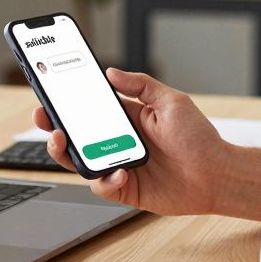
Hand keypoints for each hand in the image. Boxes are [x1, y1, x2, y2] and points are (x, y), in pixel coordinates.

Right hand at [32, 68, 260, 218]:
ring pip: (80, 161)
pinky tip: (120, 172)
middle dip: (54, 126)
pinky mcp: (126, 189)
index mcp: (126, 117)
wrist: (217, 174)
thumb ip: (141, 85)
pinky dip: (105, 179)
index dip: (67, 102)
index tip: (50, 93)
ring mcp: (119, 165)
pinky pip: (102, 185)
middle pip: (76, 135)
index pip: (89, 108)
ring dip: (66, 152)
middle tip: (43, 118)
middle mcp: (118, 141)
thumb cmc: (199, 137)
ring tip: (63, 142)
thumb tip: (111, 72)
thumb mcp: (172, 100)